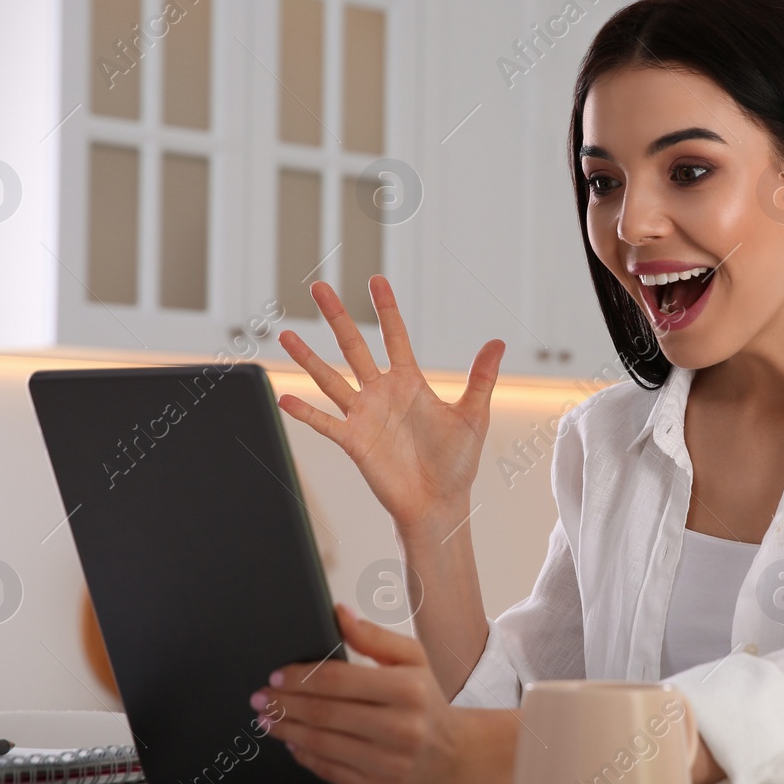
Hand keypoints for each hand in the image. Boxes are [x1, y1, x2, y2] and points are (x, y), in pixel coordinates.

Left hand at [255, 604, 500, 783]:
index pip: (338, 680)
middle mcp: (402, 728)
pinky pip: (330, 772)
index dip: (300, 677)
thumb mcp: (412, 660)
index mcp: (408, 689)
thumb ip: (374, 637)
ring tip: (268, 720)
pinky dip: (306, 756)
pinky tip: (294, 743)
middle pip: (324, 713)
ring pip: (322, 744)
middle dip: (284, 704)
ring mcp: (392, 764)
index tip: (276, 676)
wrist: (455, 756)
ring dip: (286, 730)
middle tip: (261, 698)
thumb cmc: (426, 702)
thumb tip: (338, 613)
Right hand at [277, 276, 505, 528]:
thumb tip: (498, 342)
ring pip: (330, 378)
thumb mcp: (473, 415)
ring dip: (307, 358)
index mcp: (409, 383)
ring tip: (285, 335)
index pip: (394, 336)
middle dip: (337, 316)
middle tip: (319, 287)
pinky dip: (305, 412)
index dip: (386, 308)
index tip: (376, 280)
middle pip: (353, 346)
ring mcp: (364, 416)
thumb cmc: (457, 463)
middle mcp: (381, 394)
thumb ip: (481, 378)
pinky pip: (325, 423)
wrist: (440, 504)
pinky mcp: (354, 442)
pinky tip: (287, 397)